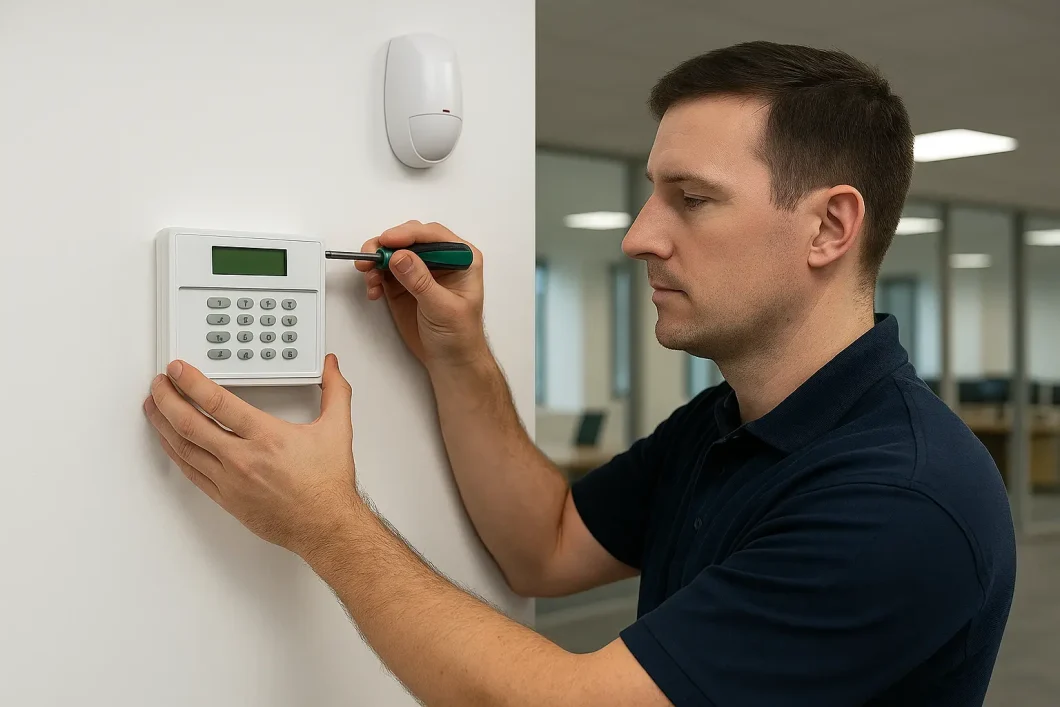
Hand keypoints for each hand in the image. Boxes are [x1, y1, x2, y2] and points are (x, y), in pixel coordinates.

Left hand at [143, 355, 359, 555]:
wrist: (326, 525)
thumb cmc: (327, 484)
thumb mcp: (337, 430)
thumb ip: (335, 392)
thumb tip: (331, 367)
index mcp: (267, 437)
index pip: (218, 402)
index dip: (192, 382)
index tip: (179, 369)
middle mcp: (243, 458)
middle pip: (191, 423)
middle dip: (168, 398)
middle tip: (159, 383)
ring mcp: (230, 480)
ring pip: (185, 448)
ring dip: (163, 424)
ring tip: (153, 406)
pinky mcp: (226, 498)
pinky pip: (191, 472)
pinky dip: (175, 453)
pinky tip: (169, 441)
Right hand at [358, 221, 486, 368]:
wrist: (450, 360)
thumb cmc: (459, 334)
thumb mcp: (443, 307)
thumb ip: (421, 281)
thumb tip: (400, 257)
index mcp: (462, 258)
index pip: (433, 235)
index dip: (408, 234)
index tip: (387, 240)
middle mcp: (440, 259)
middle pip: (409, 239)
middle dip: (387, 245)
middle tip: (370, 257)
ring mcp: (420, 270)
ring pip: (393, 253)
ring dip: (376, 261)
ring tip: (369, 278)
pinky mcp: (402, 284)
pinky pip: (383, 271)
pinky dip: (374, 277)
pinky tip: (374, 291)